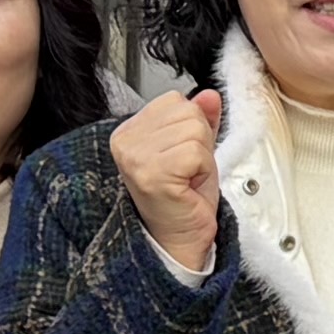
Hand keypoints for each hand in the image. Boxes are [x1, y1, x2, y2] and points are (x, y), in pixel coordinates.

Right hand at [113, 82, 224, 275]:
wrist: (180, 238)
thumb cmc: (184, 198)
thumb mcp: (194, 149)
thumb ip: (199, 119)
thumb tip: (208, 95)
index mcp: (128, 131)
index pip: (174, 100)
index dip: (190, 127)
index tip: (181, 156)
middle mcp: (125, 142)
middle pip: (187, 111)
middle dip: (199, 142)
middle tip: (187, 171)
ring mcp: (135, 158)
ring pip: (194, 130)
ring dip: (203, 157)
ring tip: (188, 178)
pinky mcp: (152, 173)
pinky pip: (196, 152)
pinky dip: (204, 169)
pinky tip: (189, 185)